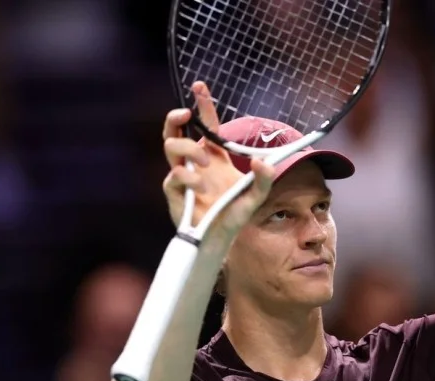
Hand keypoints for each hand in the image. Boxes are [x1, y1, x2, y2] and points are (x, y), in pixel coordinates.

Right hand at [162, 81, 274, 237]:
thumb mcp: (256, 196)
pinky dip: (187, 176)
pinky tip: (200, 186)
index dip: (202, 105)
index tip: (200, 86)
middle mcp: (195, 162)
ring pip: (170, 146)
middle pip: (175, 129)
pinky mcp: (175, 192)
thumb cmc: (234, 215)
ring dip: (188, 148)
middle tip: (186, 114)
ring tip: (206, 163)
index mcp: (213, 156)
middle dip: (176, 117)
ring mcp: (182, 176)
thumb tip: (262, 162)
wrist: (220, 240)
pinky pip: (173, 175)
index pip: (205, 125)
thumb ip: (264, 179)